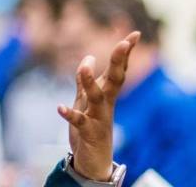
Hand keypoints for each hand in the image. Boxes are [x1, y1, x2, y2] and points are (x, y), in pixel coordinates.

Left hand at [57, 32, 138, 180]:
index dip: (125, 52)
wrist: (93, 161)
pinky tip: (60, 107)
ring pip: (97, 97)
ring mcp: (99, 118)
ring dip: (90, 81)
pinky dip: (70, 114)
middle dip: (120, 61)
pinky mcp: (88, 132)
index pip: (118, 69)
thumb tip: (89, 56)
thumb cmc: (91, 127)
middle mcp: (106, 104)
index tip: (135, 34)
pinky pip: (79, 121)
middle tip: (124, 43)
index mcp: (106, 94)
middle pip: (115, 79)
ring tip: (85, 65)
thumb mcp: (86, 100)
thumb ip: (85, 80)